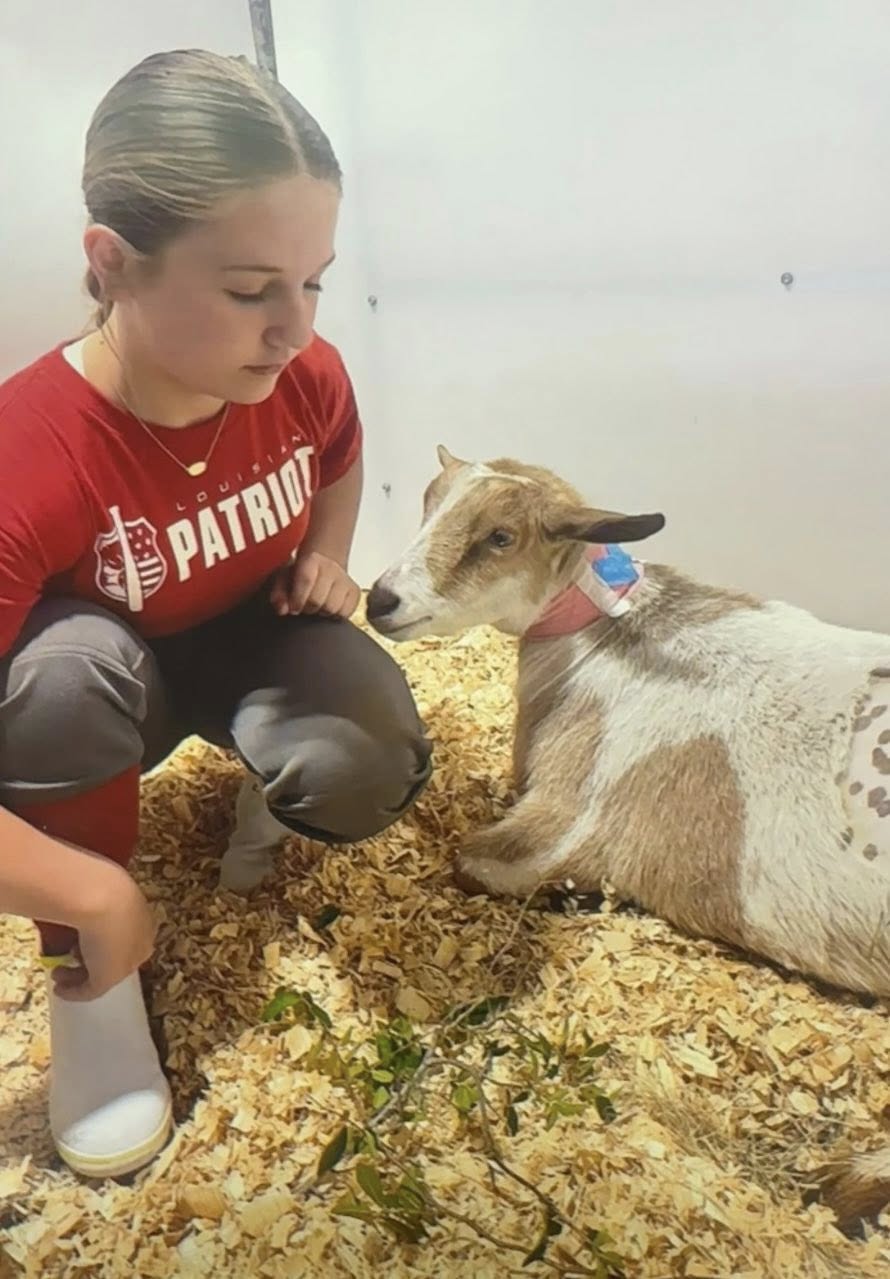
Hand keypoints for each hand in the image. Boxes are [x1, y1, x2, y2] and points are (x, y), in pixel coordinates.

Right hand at [52, 871, 156, 1001]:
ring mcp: (127, 962)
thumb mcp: (105, 888)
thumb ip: (98, 898)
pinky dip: (75, 992)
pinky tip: (60, 989)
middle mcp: (140, 942)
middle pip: (114, 956)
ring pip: (102, 973)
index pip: (126, 936)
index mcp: (144, 919)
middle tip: (70, 956)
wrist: (106, 898)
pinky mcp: (110, 978)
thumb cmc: (104, 886)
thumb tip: (81, 896)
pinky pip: (91, 990)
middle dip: (92, 958)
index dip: (104, 940)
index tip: (84, 938)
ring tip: (59, 972)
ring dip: (79, 974)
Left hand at [271, 551, 360, 619]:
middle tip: (305, 605)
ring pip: (333, 609)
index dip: (297, 599)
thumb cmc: (300, 575)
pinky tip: (329, 607)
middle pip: (318, 600)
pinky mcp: (356, 592)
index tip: (293, 608)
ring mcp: (346, 580)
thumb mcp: (283, 580)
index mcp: (312, 560)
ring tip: (317, 605)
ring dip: (322, 611)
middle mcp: (332, 567)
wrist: (323, 567)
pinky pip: (346, 613)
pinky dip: (336, 614)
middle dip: (308, 608)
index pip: (306, 580)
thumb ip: (278, 595)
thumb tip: (282, 610)